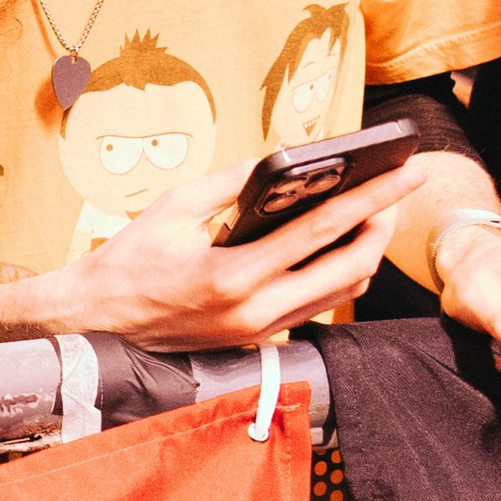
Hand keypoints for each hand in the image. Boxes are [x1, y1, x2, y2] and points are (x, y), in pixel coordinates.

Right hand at [43, 155, 405, 343]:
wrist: (95, 322)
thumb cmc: (127, 262)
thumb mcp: (175, 206)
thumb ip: (234, 182)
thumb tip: (284, 161)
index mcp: (233, 275)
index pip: (323, 231)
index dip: (372, 198)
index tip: (405, 173)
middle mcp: (254, 311)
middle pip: (350, 270)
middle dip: (381, 227)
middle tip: (393, 194)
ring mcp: (258, 331)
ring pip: (340, 294)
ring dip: (364, 254)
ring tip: (369, 215)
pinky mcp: (255, 339)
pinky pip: (315, 306)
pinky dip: (335, 274)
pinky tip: (334, 246)